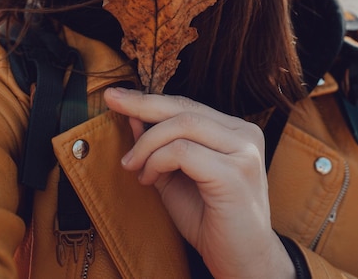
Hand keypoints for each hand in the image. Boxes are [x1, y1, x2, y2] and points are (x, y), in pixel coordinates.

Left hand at [104, 87, 294, 278]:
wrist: (242, 264)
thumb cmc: (210, 220)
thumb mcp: (176, 177)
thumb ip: (159, 147)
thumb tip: (132, 116)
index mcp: (236, 130)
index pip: (187, 105)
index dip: (149, 99)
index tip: (117, 95)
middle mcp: (245, 134)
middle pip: (184, 108)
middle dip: (142, 104)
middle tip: (111, 102)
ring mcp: (244, 152)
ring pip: (182, 126)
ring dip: (147, 144)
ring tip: (133, 167)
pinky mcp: (235, 174)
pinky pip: (183, 152)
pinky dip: (157, 161)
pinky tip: (148, 178)